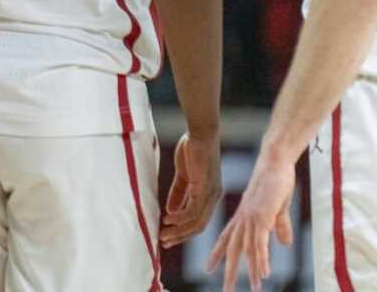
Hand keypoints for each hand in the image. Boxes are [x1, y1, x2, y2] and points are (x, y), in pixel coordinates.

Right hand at [160, 131, 220, 246]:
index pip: (198, 219)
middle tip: (164, 242)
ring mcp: (210, 194)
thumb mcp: (184, 175)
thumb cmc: (192, 149)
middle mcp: (213, 197)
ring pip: (196, 221)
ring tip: (163, 235)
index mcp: (210, 194)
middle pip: (198, 226)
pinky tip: (168, 218)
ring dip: (178, 230)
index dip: (183, 230)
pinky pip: (193, 209)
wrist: (200, 132)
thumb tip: (170, 211)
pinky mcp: (204, 187)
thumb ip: (178, 193)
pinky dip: (180, 217)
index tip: (168, 236)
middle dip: (180, 236)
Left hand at [207, 152, 295, 291]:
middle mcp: (243, 220)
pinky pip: (260, 243)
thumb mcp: (277, 209)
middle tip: (225, 290)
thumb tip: (285, 244)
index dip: (217, 254)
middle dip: (228, 272)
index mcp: (242, 217)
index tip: (208, 269)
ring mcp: (251, 219)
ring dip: (250, 272)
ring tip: (251, 290)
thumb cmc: (276, 182)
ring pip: (247, 250)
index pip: (226, 239)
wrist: (276, 163)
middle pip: (232, 250)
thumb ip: (279, 227)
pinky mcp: (262, 217)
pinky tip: (263, 274)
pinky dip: (261, 259)